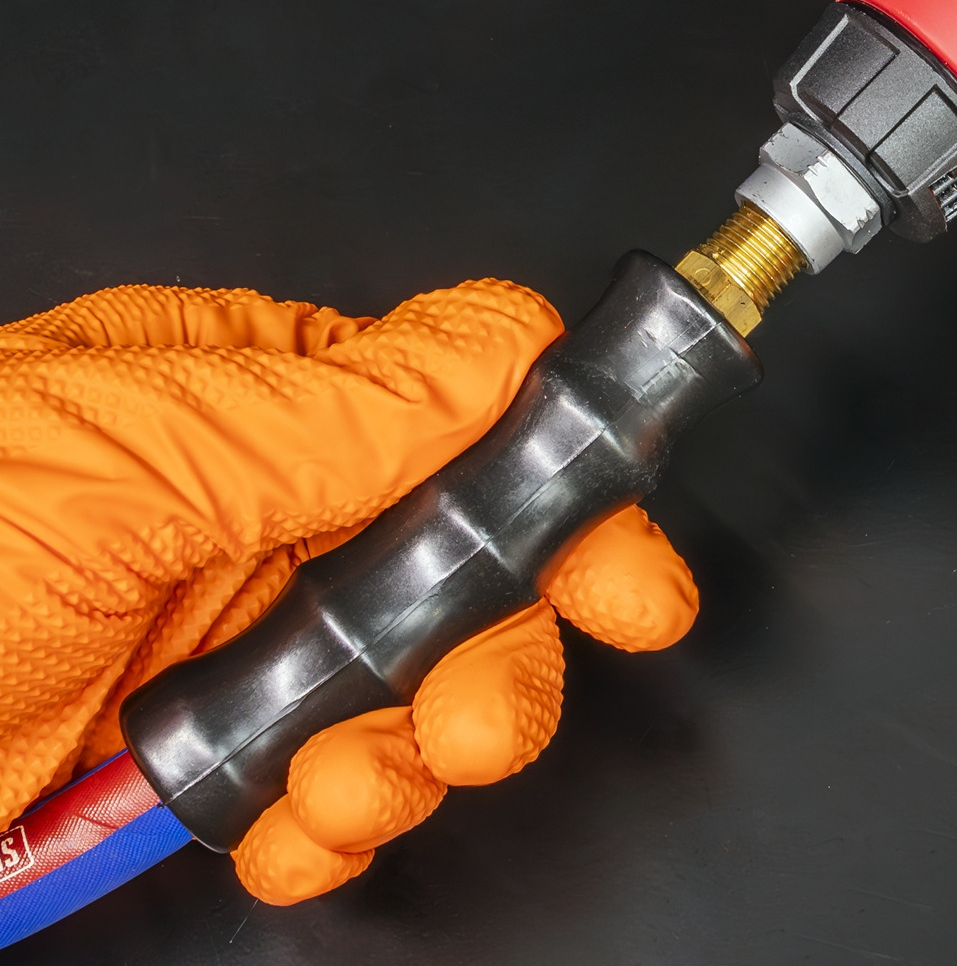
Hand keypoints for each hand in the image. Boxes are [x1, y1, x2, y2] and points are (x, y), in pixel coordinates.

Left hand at [0, 282, 697, 903]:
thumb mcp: (119, 458)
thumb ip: (329, 409)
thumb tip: (497, 346)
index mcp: (254, 402)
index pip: (462, 415)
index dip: (561, 485)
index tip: (617, 565)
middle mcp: (270, 510)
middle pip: (469, 566)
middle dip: (498, 649)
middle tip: (480, 712)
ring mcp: (248, 634)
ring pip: (419, 683)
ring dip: (412, 750)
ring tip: (341, 781)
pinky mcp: (216, 749)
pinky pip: (337, 783)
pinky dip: (335, 824)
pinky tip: (288, 830)